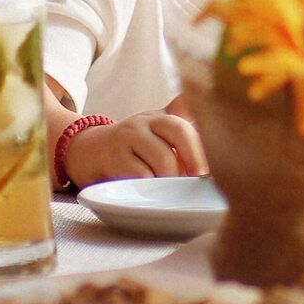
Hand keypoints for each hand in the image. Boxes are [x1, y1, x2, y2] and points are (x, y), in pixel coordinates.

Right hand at [65, 111, 202, 186]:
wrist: (85, 151)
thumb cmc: (131, 149)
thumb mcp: (156, 136)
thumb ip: (184, 134)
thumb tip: (219, 146)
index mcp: (161, 117)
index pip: (188, 111)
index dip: (204, 136)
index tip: (212, 160)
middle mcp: (145, 121)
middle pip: (180, 131)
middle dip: (196, 158)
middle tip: (201, 179)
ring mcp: (128, 136)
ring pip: (163, 160)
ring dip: (172, 180)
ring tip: (170, 190)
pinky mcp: (113, 157)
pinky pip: (141, 176)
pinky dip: (151, 188)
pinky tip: (149, 192)